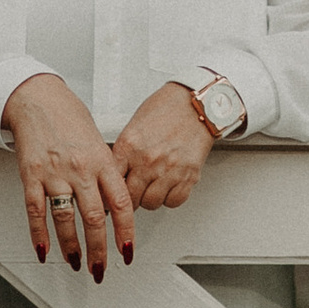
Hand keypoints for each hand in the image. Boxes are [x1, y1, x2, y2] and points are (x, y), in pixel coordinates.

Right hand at [2, 75, 135, 280]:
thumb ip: (107, 173)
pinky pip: (36, 212)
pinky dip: (39, 235)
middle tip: (100, 269)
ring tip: (75, 263)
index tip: (127, 252)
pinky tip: (44, 250)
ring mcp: (55, 174)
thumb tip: (115, 204)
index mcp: (103, 161)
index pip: (121, 204)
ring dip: (71, 247)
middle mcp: (81, 169)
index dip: (125, 233)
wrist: (38, 99)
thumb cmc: (70, 118)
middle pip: (94, 219)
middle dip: (99, 250)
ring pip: (66, 220)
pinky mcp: (31, 176)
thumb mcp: (100, 142)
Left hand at [114, 83, 214, 210]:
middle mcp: (148, 160)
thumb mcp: (134, 126)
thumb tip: (114, 174)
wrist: (198, 104)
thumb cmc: (167, 109)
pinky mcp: (188, 176)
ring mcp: (169, 170)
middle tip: (134, 192)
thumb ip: (124, 152)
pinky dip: (170, 197)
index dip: (111, 192)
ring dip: (150, 198)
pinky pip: (174, 201)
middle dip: (131, 198)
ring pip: (151, 203)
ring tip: (152, 186)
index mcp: (130, 146)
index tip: (111, 196)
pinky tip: (168, 186)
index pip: (112, 183)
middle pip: (131, 198)